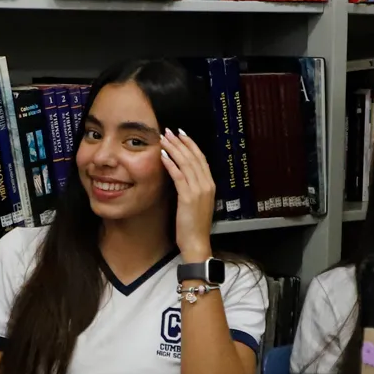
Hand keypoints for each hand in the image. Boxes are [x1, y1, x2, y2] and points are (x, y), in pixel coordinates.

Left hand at [160, 128, 215, 262]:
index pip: (201, 159)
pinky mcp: (189, 197)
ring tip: (164, 139)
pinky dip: (171, 164)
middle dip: (181, 142)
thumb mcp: (197, 203)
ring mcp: (199, 190)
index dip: (191, 144)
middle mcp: (207, 185)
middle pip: (194, 157)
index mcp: (210, 185)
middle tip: (169, 131)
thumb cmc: (193, 225)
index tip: (181, 134)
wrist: (197, 242)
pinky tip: (163, 156)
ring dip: (174, 149)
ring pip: (186, 163)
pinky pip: (179, 176)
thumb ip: (194, 188)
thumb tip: (186, 175)